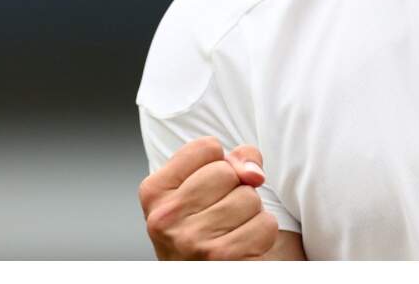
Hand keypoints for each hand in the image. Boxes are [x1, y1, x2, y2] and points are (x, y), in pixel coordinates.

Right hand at [139, 136, 278, 259]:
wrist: (203, 276)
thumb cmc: (202, 233)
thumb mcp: (199, 191)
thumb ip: (229, 162)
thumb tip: (254, 173)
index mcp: (154, 192)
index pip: (207, 147)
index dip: (220, 166)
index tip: (208, 191)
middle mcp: (166, 217)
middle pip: (228, 172)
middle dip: (235, 190)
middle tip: (220, 216)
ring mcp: (192, 239)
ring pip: (249, 197)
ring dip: (250, 214)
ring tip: (230, 231)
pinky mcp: (223, 257)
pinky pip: (264, 224)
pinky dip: (262, 234)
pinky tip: (242, 246)